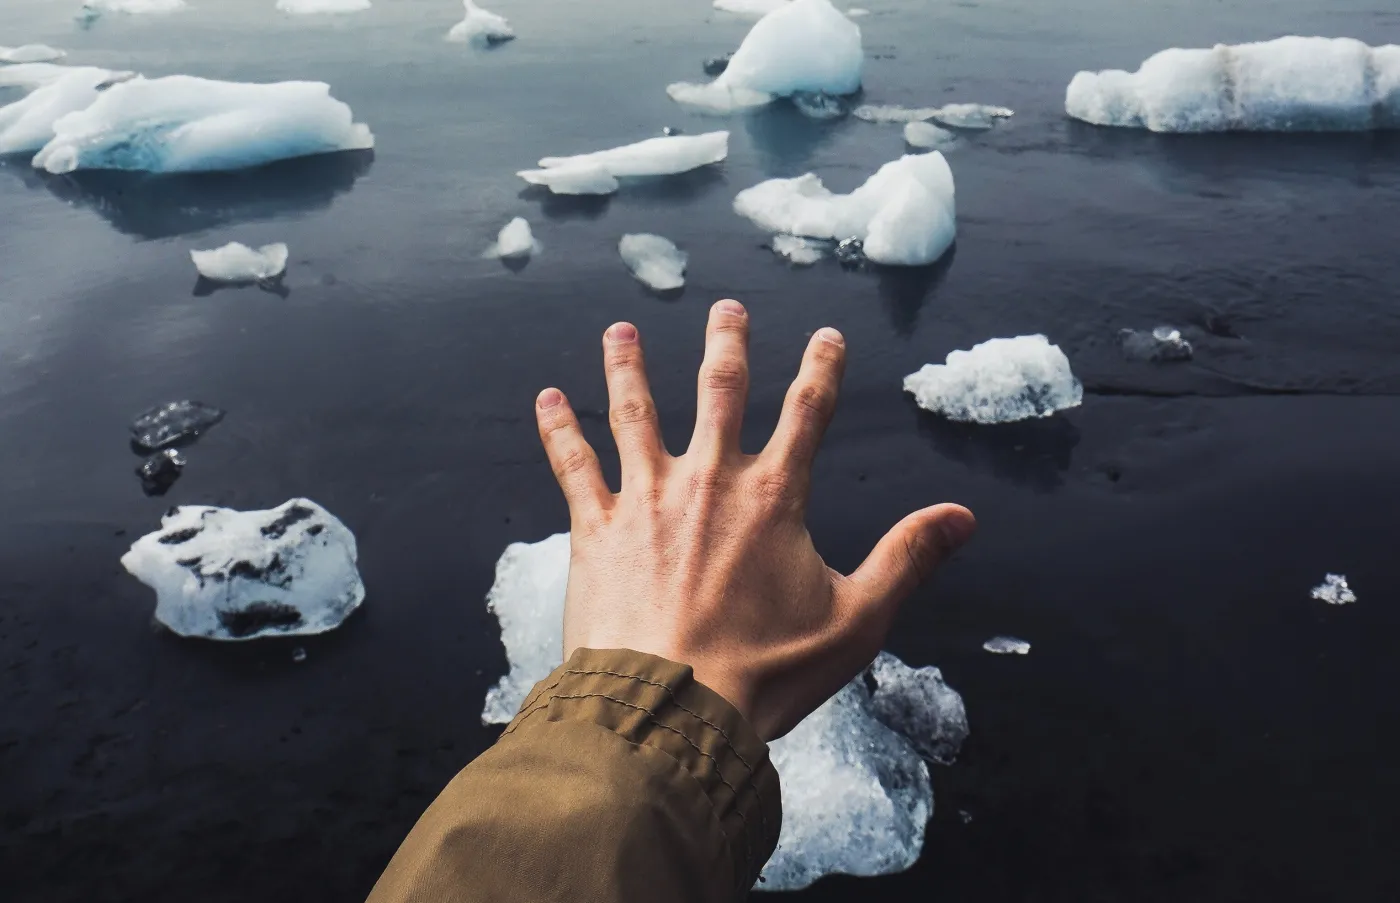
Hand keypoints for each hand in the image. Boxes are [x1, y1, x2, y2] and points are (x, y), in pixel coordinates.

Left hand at [534, 299, 975, 739]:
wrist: (672, 709)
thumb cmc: (765, 673)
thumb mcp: (856, 621)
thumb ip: (907, 559)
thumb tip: (962, 517)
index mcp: (772, 498)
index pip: (807, 412)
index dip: (821, 368)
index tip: (827, 336)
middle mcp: (708, 482)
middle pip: (719, 391)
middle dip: (726, 344)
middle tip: (726, 308)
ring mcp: (646, 500)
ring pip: (636, 413)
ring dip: (630, 366)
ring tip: (622, 329)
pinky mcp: (597, 530)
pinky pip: (574, 465)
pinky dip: (559, 429)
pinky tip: (546, 399)